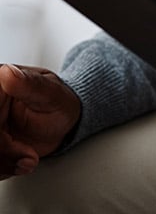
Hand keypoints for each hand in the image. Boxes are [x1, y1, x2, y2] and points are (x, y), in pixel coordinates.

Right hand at [0, 64, 80, 178]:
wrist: (63, 121)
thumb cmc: (59, 101)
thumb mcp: (49, 92)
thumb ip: (29, 84)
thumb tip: (7, 72)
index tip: (7, 142)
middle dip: (2, 153)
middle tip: (27, 156)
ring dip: (4, 164)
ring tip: (28, 160)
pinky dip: (3, 169)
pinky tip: (21, 162)